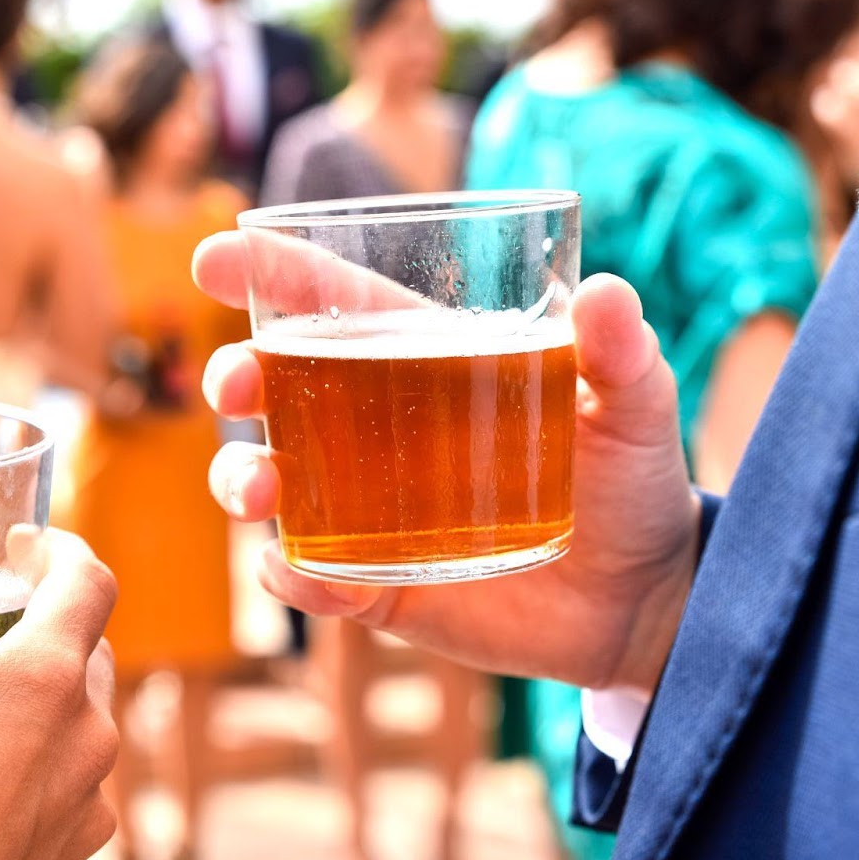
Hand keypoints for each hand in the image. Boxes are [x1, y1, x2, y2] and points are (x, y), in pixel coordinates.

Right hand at [0, 531, 119, 859]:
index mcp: (45, 682)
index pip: (90, 586)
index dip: (64, 551)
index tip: (29, 547)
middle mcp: (84, 746)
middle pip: (91, 662)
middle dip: (50, 634)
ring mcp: (77, 818)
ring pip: (80, 741)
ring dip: (42, 717)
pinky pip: (57, 811)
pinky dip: (26, 789)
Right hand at [195, 231, 701, 692]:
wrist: (642, 602)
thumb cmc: (631, 484)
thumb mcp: (637, 409)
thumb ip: (622, 354)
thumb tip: (606, 292)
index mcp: (430, 363)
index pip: (338, 303)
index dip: (271, 273)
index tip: (216, 257)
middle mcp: (383, 432)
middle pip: (279, 388)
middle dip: (235, 377)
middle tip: (236, 386)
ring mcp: (372, 510)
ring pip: (274, 482)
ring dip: (242, 477)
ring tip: (260, 488)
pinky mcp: (380, 585)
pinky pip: (314, 577)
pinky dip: (294, 574)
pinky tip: (300, 571)